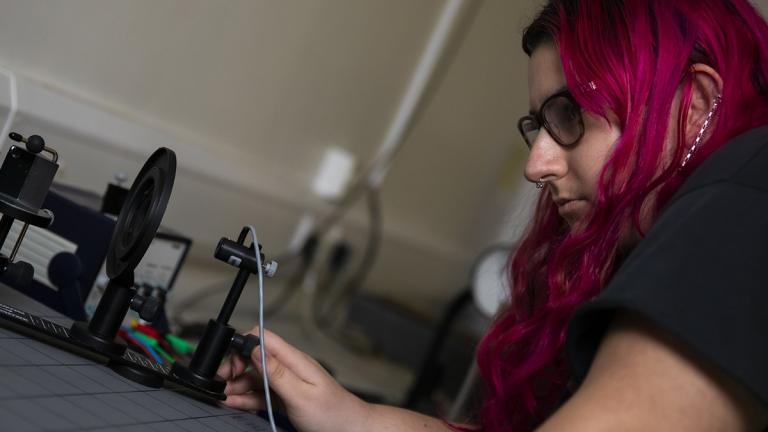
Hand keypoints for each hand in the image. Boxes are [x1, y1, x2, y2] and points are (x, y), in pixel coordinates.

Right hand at [218, 327, 370, 431]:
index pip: (263, 338)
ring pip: (255, 377)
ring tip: (223, 396)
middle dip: (235, 367)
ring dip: (237, 385)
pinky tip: (233, 402)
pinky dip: (246, 397)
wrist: (350, 430)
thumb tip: (256, 349)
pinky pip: (261, 394)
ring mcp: (286, 383)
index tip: (232, 363)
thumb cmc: (333, 414)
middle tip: (222, 382)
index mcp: (294, 360)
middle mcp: (289, 368)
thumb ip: (277, 372)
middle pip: (254, 357)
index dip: (243, 346)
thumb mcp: (301, 395)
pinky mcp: (285, 398)